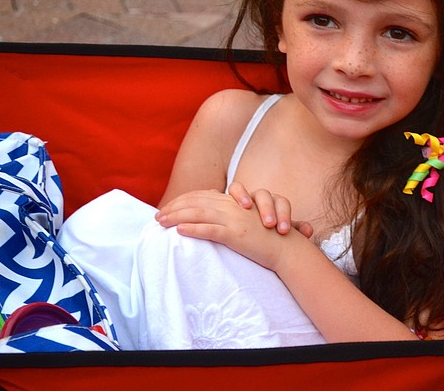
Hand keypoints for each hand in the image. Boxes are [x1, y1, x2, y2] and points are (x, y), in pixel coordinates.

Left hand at [155, 189, 307, 270]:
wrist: (286, 248)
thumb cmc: (266, 239)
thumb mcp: (247, 222)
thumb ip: (231, 217)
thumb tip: (210, 221)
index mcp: (234, 203)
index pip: (202, 196)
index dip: (183, 201)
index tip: (168, 208)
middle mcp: (232, 207)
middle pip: (196, 203)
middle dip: (174, 208)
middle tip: (157, 216)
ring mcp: (234, 219)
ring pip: (198, 214)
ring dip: (176, 217)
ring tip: (161, 222)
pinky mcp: (236, 234)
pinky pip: (210, 230)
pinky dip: (193, 229)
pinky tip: (179, 231)